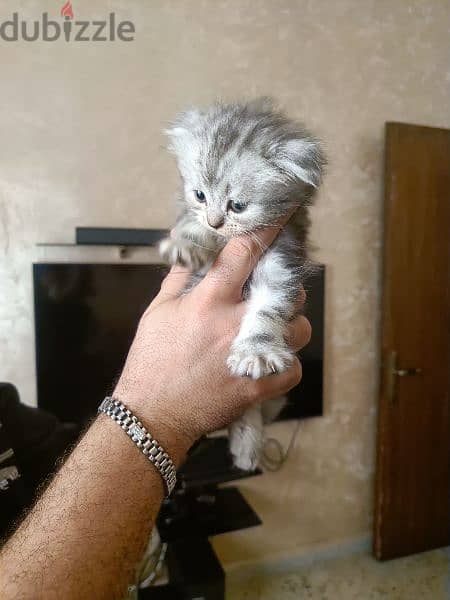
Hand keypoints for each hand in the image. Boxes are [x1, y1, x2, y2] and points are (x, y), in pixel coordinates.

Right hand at [113, 227, 310, 464]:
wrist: (153, 412)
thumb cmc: (153, 360)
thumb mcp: (158, 311)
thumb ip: (180, 277)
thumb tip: (189, 248)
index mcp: (209, 300)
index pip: (244, 253)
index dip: (265, 231)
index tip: (280, 219)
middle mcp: (234, 324)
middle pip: (285, 291)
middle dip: (284, 287)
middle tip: (272, 293)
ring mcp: (249, 355)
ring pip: (299, 329)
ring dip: (290, 325)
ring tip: (272, 329)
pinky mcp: (258, 386)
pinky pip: (294, 368)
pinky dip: (287, 363)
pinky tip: (269, 361)